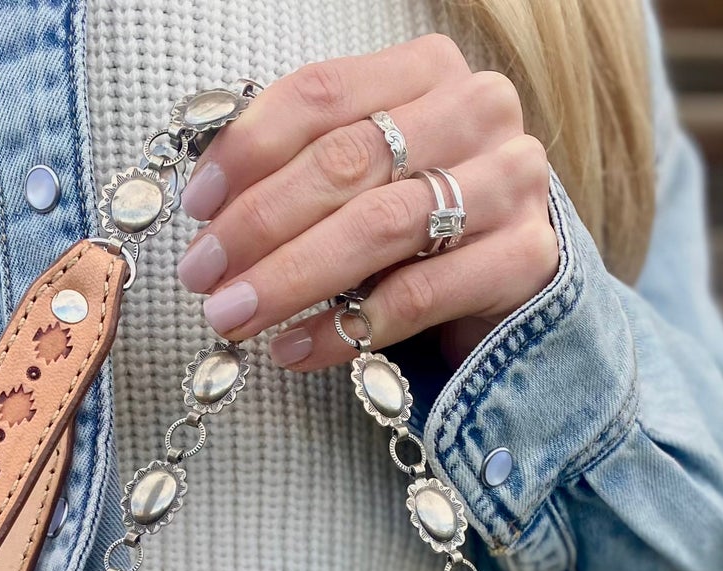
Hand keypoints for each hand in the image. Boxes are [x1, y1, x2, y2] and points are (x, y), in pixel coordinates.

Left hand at [175, 37, 559, 370]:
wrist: (516, 277)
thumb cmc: (422, 221)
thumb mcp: (366, 176)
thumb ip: (305, 164)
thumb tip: (209, 203)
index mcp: (428, 70)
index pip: (321, 94)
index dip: (248, 149)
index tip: (196, 207)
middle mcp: (477, 111)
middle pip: (345, 162)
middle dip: (259, 223)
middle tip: (203, 273)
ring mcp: (511, 182)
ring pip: (378, 227)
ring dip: (291, 277)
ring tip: (234, 315)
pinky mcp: (525, 259)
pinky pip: (416, 297)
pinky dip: (345, 327)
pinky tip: (294, 348)